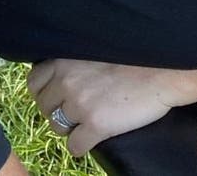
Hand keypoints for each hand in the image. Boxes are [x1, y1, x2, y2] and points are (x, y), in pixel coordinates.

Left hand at [27, 59, 196, 155]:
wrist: (163, 72)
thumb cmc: (134, 58)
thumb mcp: (94, 50)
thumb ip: (74, 62)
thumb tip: (60, 77)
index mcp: (64, 61)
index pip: (34, 82)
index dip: (45, 93)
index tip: (57, 97)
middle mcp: (66, 82)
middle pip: (44, 108)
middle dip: (57, 112)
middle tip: (76, 112)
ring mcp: (79, 105)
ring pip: (57, 128)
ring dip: (69, 129)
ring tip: (86, 124)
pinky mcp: (96, 125)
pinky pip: (75, 146)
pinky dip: (82, 146)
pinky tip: (92, 140)